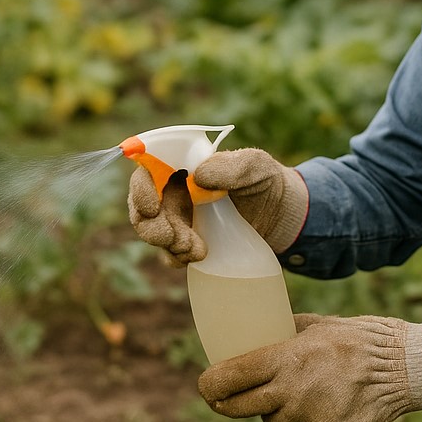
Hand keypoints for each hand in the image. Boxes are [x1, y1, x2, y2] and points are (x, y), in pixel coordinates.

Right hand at [127, 148, 307, 265]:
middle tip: (173, 237)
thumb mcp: (254, 166)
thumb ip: (231, 166)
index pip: (146, 171)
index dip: (140, 189)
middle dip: (152, 226)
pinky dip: (177, 257)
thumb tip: (197, 175)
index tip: (151, 207)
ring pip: (154, 232)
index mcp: (182, 165)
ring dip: (167, 243)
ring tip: (197, 248)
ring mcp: (180, 218)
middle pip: (142, 207)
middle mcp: (174, 190)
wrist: (281, 215)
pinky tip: (199, 255)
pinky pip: (170, 253)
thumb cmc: (264, 180)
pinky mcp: (188, 241)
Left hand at [197, 313, 421, 421]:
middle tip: (227, 398)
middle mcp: (292, 393)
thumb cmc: (359, 339)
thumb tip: (254, 334)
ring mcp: (309, 420)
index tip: (206, 386)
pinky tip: (330, 404)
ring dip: (280, 410)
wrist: (405, 369)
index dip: (210, 385)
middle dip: (230, 403)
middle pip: (240, 408)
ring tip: (306, 390)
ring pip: (275, 421)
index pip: (229, 378)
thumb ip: (282, 334)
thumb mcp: (316, 325)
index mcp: (286, 360)